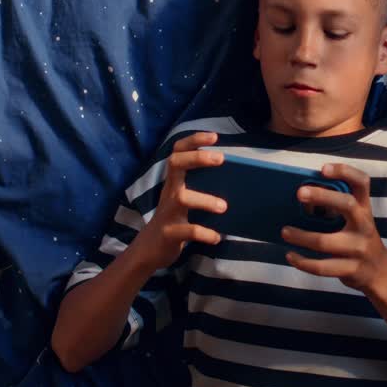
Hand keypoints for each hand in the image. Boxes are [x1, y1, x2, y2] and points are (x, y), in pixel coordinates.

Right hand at [133, 132, 227, 269]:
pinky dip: (204, 233)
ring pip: (183, 198)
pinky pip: (187, 230)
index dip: (193, 140)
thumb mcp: (184, 201)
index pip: (178, 152)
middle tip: (220, 158)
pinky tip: (216, 237)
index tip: (214, 136)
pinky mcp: (169, 233)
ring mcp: (167, 212)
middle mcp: (169, 192)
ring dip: (205, 200)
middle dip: (197, 157)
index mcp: (175, 182)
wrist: (149, 250)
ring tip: (224, 207)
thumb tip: (237, 181)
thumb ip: (201, 189)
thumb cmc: (175, 220)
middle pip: (175, 164)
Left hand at [281, 163, 386, 293]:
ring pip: (325, 241)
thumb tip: (303, 199)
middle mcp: (365, 225)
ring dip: (302, 236)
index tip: (323, 169)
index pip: (362, 182)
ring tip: (285, 231)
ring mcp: (359, 249)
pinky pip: (322, 267)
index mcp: (364, 209)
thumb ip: (336, 208)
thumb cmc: (358, 239)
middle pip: (347, 204)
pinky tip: (290, 255)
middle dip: (323, 196)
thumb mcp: (355, 220)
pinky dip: (303, 262)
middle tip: (299, 193)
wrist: (379, 271)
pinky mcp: (351, 269)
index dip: (345, 172)